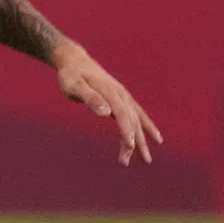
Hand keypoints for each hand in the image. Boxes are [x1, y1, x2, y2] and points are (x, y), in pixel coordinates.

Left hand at [50, 41, 162, 165]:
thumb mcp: (74, 85)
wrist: (74, 60)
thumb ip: (89, 98)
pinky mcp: (121, 99)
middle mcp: (121, 95)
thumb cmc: (71, 74)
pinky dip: (145, 127)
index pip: (122, 114)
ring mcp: (123, 96)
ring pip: (136, 120)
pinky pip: (136, 115)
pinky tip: (152, 140)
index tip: (128, 146)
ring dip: (141, 140)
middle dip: (133, 142)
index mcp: (110, 92)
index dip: (126, 130)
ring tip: (146, 160)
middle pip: (131, 121)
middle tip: (126, 162)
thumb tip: (106, 113)